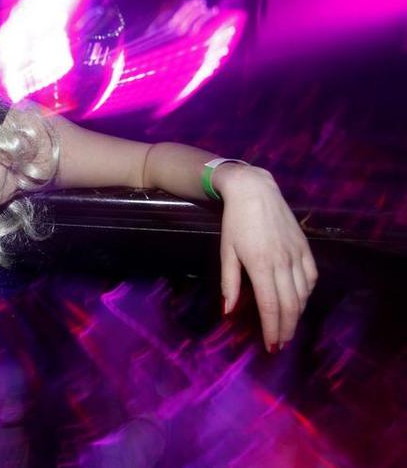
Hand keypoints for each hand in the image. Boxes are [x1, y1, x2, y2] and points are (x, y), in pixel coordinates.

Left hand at [217, 166, 317, 350]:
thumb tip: (228, 311)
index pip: (270, 306)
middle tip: (281, 344)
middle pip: (290, 305)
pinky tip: (300, 300)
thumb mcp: (226, 251)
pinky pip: (311, 276)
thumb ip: (229, 283)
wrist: (254, 191)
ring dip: (297, 314)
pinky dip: (307, 293)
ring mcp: (296, 254)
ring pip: (303, 293)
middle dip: (286, 328)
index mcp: (260, 265)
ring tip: (288, 327)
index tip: (271, 346)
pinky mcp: (305, 246)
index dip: (272, 329)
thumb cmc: (235, 222)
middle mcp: (282, 262)